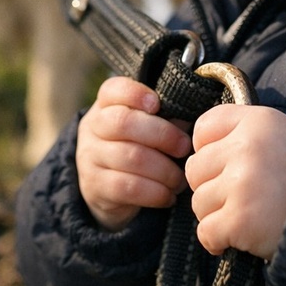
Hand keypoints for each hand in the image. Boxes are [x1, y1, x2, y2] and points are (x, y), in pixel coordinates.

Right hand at [77, 76, 191, 231]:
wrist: (104, 187)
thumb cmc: (136, 146)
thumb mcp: (146, 127)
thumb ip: (166, 119)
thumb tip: (194, 123)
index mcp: (106, 105)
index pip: (114, 90)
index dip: (136, 94)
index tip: (157, 104)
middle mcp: (93, 127)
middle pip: (123, 122)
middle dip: (162, 135)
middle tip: (184, 148)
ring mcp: (90, 157)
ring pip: (130, 157)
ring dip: (164, 170)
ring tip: (179, 179)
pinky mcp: (95, 186)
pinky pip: (128, 187)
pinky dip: (155, 192)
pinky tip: (167, 195)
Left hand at [185, 105, 285, 258]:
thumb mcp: (282, 137)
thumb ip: (242, 133)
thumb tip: (195, 147)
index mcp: (258, 122)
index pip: (203, 129)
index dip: (210, 150)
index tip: (229, 165)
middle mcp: (247, 148)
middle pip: (195, 169)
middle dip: (212, 187)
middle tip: (243, 197)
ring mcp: (242, 184)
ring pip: (198, 202)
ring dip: (217, 215)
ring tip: (249, 216)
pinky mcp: (240, 220)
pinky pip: (206, 232)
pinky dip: (218, 241)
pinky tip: (241, 236)